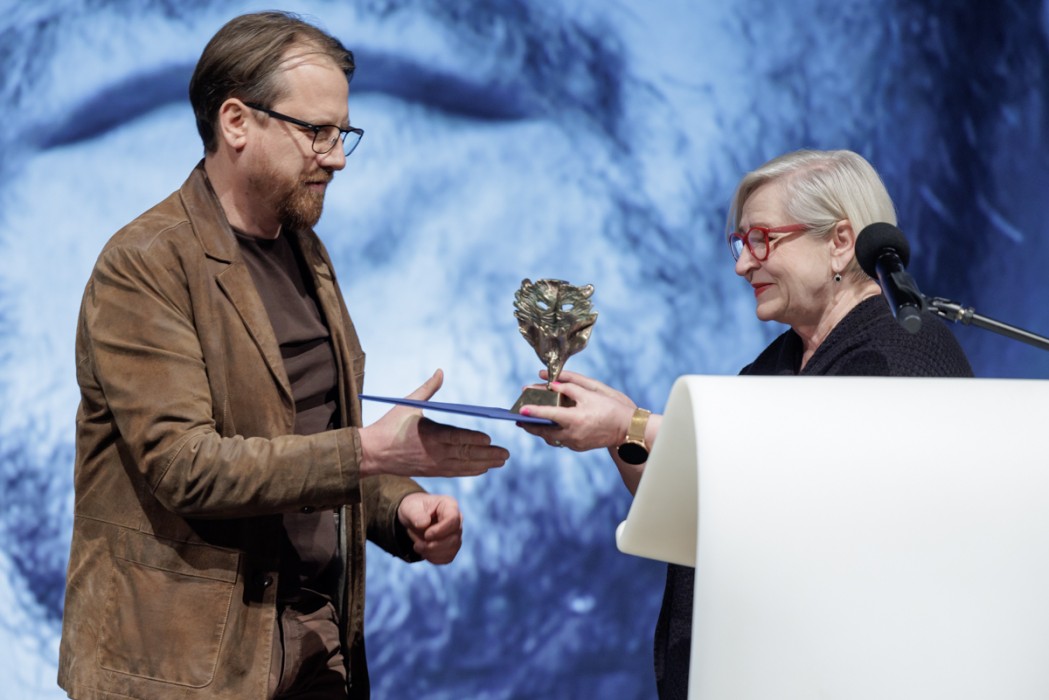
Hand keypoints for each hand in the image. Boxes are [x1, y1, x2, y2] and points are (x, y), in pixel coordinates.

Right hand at [359, 369, 509, 477]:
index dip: (473, 439)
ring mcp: (433, 464)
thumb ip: (428, 389)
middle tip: (506, 454)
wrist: (372, 453)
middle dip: (487, 455)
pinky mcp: (431, 471)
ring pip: (463, 466)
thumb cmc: (389, 425)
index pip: (456, 437)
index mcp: (429, 433)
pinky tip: (483, 468)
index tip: (489, 438)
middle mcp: (434, 452)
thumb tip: (440, 371)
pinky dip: (470, 471)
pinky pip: (455, 472)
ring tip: (501, 461)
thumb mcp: (408, 404)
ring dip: (484, 464)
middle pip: (465, 454)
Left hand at [397, 492, 462, 564]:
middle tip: (417, 546)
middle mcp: (457, 520)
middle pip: (454, 538)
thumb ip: (416, 514)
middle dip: (434, 545)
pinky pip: (448, 557)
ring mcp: (456, 534)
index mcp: (449, 505)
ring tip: (418, 547)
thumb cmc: (413, 509)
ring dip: (432, 553)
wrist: (413, 519)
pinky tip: (424, 552)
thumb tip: (424, 524)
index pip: (453, 519)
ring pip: (452, 549)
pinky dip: (434, 558)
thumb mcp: (410, 508)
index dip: (441, 530)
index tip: (426, 535)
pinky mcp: (452, 547)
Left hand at [515, 369, 636, 451]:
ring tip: (530, 423)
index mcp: (576, 418)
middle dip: (530, 426)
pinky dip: (552, 433)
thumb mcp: (591, 393)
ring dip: (540, 430)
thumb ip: (569, 386)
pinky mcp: (578, 447)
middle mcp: (573, 433)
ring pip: (551, 438)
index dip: (534, 411)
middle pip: (544, 431)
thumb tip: (551, 384)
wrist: (627, 429)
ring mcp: (575, 443)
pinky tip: (549, 426)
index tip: (521, 410)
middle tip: (519, 420)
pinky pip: (560, 440)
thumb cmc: (610, 407)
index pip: (549, 414)